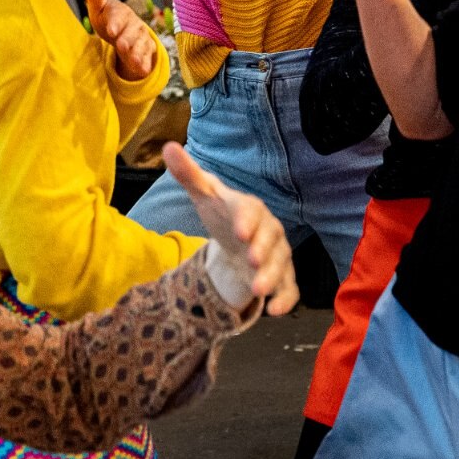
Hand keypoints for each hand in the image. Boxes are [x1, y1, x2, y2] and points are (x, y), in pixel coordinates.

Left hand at [85, 0, 159, 82]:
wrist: (124, 35)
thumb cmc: (108, 20)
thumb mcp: (99, 10)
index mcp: (121, 11)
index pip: (119, 15)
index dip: (116, 22)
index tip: (111, 30)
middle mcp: (134, 24)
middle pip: (132, 32)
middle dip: (127, 39)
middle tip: (121, 46)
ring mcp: (142, 38)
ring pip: (141, 45)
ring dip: (137, 53)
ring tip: (132, 61)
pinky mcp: (147, 52)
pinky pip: (146, 58)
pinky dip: (144, 64)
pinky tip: (141, 70)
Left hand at [162, 144, 297, 314]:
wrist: (238, 239)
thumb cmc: (223, 214)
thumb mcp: (204, 195)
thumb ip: (188, 175)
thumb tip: (168, 147)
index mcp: (250, 208)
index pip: (251, 211)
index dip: (247, 221)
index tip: (239, 232)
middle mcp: (269, 230)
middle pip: (271, 239)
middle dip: (263, 251)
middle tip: (252, 261)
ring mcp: (278, 254)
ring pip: (281, 265)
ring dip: (271, 277)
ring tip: (258, 290)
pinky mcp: (282, 277)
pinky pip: (290, 288)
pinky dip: (285, 299)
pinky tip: (274, 311)